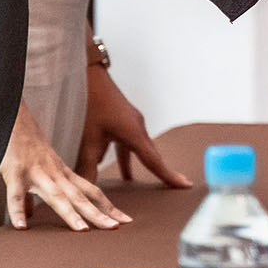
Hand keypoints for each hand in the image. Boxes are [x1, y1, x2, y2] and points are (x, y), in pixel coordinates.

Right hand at [0, 99, 130, 230]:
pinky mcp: (16, 171)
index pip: (91, 192)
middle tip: (115, 228)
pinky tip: (21, 225)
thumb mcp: (36, 170)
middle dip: (98, 213)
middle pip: (80, 197)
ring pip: (56, 196)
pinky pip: (16, 193)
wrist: (14, 117)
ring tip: (82, 230)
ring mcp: (37, 172)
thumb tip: (28, 216)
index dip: (107, 207)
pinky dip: (18, 208)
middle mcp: (55, 174)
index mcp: (63, 173)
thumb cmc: (26, 144)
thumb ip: (34, 196)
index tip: (123, 221)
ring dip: (70, 213)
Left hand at [75, 66, 192, 190]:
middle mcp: (137, 127)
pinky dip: (126, 156)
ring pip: (140, 148)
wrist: (88, 74)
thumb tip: (82, 193)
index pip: (154, 161)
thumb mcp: (87, 140)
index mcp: (134, 133)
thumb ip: (86, 168)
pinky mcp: (122, 118)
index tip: (186, 185)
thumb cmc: (89, 103)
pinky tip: (117, 165)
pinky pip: (129, 142)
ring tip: (135, 181)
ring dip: (140, 164)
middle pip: (152, 155)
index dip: (169, 176)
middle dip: (161, 171)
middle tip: (176, 184)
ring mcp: (131, 121)